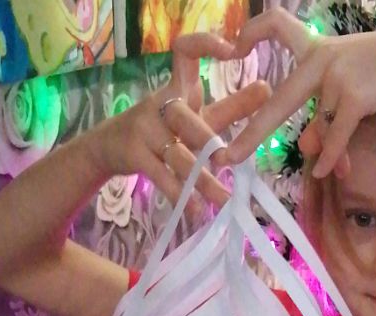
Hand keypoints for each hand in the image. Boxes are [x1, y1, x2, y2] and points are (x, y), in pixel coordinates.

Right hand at [90, 32, 270, 209]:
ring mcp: (145, 130)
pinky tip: (196, 211)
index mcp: (178, 88)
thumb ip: (231, 108)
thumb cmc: (164, 129)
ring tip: (224, 200)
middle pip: (184, 116)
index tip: (232, 51)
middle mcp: (161, 104)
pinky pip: (161, 176)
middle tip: (226, 158)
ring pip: (177, 154)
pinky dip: (180, 196)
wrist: (108, 147)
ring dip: (201, 179)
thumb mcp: (197, 115)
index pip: (185, 52)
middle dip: (204, 138)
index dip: (205, 45)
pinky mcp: (135, 155)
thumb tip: (268, 89)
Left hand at [222, 10, 375, 178]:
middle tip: (227, 156)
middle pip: (280, 100)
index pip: (276, 26)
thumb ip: (326, 116)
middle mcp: (323, 60)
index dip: (251, 34)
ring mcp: (338, 77)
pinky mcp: (355, 96)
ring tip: (335, 169)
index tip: (233, 47)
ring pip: (321, 128)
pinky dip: (332, 158)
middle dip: (253, 132)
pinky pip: (336, 137)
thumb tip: (308, 149)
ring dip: (329, 152)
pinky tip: (329, 174)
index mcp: (319, 49)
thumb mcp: (353, 88)